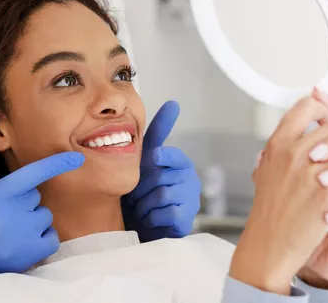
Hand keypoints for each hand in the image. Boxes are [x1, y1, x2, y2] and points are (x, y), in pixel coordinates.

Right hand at [0, 138, 83, 289]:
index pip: (32, 174)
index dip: (56, 164)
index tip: (77, 158)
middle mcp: (11, 218)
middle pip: (35, 196)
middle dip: (22, 197)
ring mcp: (21, 241)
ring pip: (44, 216)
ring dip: (32, 216)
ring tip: (6, 225)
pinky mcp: (26, 258)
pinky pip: (51, 238)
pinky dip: (42, 235)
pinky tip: (22, 237)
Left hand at [122, 101, 200, 241]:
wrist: (142, 224)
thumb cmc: (143, 189)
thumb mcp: (147, 159)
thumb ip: (159, 132)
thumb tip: (174, 103)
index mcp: (180, 162)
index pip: (168, 153)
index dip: (157, 157)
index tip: (153, 159)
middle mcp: (189, 178)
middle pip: (158, 176)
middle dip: (140, 188)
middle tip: (136, 195)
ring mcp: (191, 199)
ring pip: (161, 194)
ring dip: (143, 204)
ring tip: (142, 208)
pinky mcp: (187, 218)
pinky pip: (165, 213)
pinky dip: (151, 217)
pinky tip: (151, 219)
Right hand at [230, 96, 327, 294]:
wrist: (270, 240)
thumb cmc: (269, 207)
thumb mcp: (266, 168)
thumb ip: (280, 144)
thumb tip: (296, 122)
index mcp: (278, 144)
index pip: (306, 107)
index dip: (319, 108)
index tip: (323, 115)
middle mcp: (294, 154)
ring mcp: (311, 173)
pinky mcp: (327, 194)